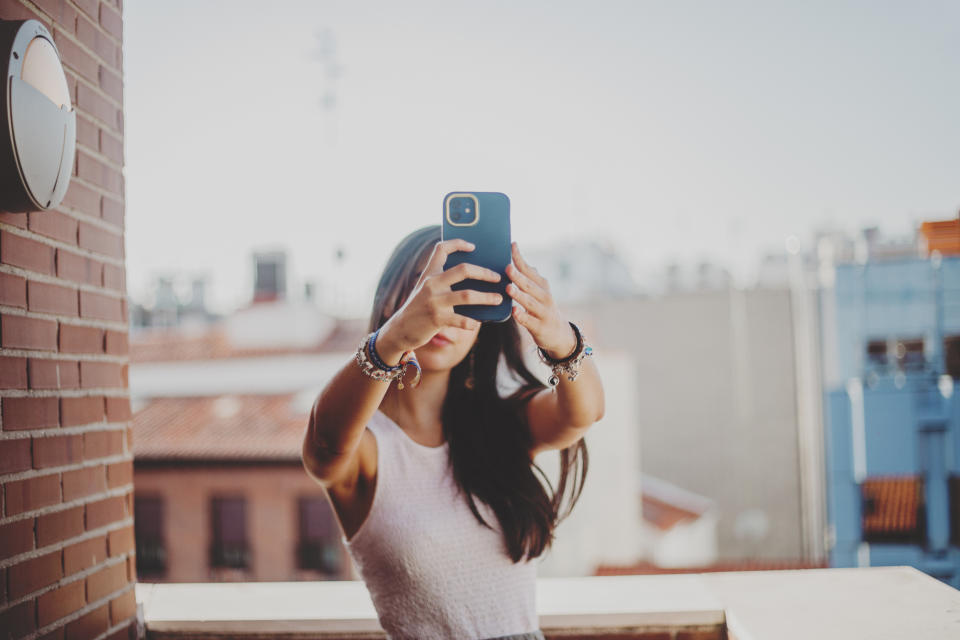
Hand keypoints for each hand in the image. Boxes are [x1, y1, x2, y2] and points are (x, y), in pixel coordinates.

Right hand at [378, 238, 502, 358]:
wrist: (400, 329)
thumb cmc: (419, 308)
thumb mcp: (426, 290)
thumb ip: (442, 282)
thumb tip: (473, 278)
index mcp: (429, 273)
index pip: (441, 249)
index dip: (458, 243)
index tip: (473, 246)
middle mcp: (431, 284)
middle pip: (463, 270)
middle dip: (484, 273)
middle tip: (497, 277)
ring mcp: (434, 301)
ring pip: (467, 295)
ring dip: (486, 297)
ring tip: (498, 299)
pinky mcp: (437, 319)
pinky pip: (461, 320)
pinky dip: (472, 322)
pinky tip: (477, 323)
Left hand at [505, 241, 576, 358]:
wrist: (559, 334)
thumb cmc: (542, 309)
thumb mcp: (539, 291)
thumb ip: (529, 277)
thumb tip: (518, 260)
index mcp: (542, 285)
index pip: (529, 270)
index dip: (520, 258)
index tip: (512, 245)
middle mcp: (544, 297)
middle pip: (530, 285)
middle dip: (519, 276)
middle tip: (507, 267)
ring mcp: (543, 312)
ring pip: (530, 302)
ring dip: (520, 295)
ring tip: (509, 288)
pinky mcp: (540, 327)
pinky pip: (530, 321)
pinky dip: (522, 316)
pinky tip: (514, 311)